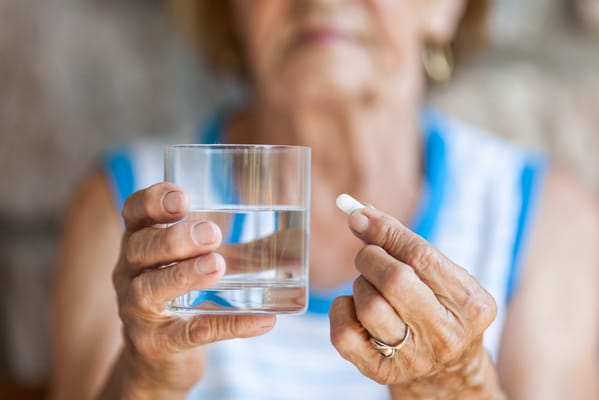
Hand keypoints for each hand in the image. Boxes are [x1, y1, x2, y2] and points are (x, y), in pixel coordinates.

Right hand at [110, 183, 274, 395]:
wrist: (157, 360)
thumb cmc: (181, 298)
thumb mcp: (195, 265)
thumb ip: (235, 248)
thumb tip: (296, 233)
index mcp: (140, 244)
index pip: (133, 213)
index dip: (152, 201)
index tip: (183, 198)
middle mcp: (129, 274)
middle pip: (140, 248)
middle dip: (175, 238)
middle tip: (213, 234)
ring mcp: (138, 311)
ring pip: (150, 289)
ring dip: (185, 275)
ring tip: (218, 266)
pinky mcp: (157, 344)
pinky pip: (191, 333)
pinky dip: (227, 326)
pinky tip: (261, 320)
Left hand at [329, 207, 504, 398]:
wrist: (446, 368)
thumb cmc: (438, 306)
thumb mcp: (439, 275)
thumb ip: (405, 244)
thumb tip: (359, 216)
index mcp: (470, 305)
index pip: (421, 257)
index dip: (385, 231)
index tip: (358, 216)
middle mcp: (446, 335)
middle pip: (394, 280)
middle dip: (371, 257)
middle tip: (368, 256)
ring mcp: (414, 358)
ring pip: (368, 305)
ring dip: (360, 285)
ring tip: (372, 288)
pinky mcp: (382, 372)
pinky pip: (344, 332)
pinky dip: (342, 309)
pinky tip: (357, 309)